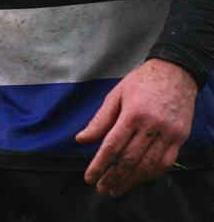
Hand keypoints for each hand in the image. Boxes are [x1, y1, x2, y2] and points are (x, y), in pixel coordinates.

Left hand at [75, 58, 197, 196]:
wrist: (175, 73)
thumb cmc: (141, 81)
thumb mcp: (116, 94)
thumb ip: (100, 119)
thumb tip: (81, 139)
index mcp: (132, 113)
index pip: (112, 146)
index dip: (99, 164)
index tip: (89, 178)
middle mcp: (151, 126)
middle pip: (129, 159)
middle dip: (113, 177)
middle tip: (101, 188)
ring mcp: (168, 134)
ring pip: (147, 166)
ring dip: (130, 180)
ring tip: (116, 188)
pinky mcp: (180, 138)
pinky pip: (165, 164)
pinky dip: (151, 174)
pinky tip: (138, 178)